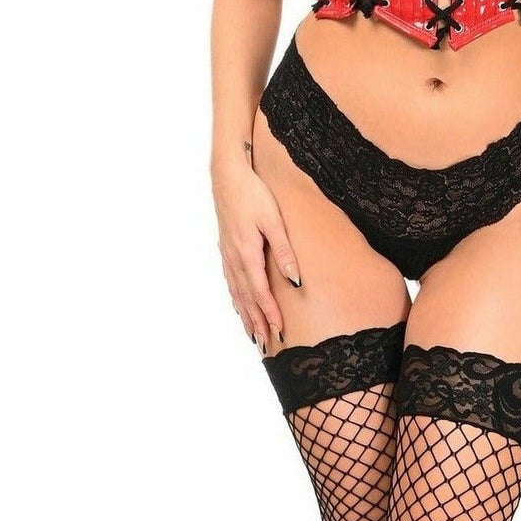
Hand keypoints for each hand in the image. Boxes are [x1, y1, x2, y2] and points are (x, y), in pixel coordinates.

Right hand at [212, 163, 302, 355]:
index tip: (278, 331)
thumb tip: (295, 281)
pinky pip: (231, 282)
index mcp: (247, 254)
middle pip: (247, 298)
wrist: (227, 176)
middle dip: (258, 322)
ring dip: (246, 315)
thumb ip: (284, 252)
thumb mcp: (273, 221)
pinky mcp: (226, 249)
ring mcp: (227, 255)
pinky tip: (240, 307)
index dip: (269, 314)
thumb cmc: (253, 195)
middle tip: (267, 345)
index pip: (260, 292)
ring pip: (237, 293)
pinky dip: (236, 299)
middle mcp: (234, 259)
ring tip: (254, 335)